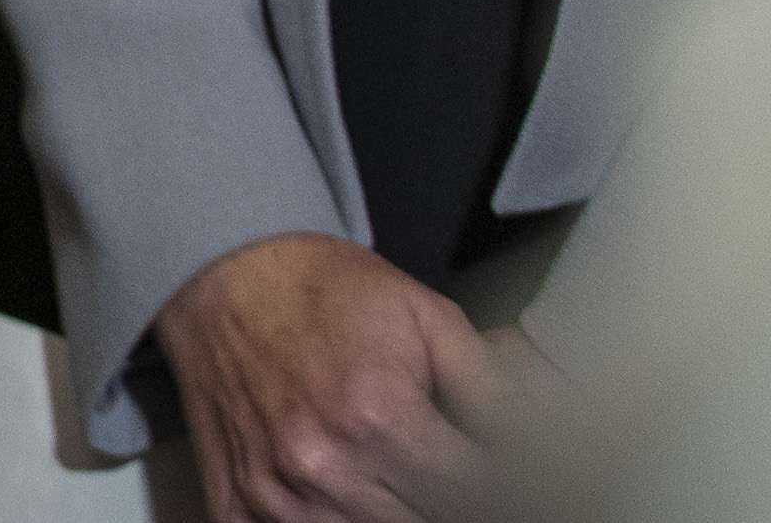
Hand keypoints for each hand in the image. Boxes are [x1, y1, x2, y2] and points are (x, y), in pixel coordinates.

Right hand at [156, 230, 512, 522]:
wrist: (219, 272)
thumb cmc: (324, 292)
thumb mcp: (426, 316)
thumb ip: (492, 388)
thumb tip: (551, 443)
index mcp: (379, 414)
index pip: (478, 497)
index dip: (509, 492)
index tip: (512, 479)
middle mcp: (325, 465)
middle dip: (452, 502)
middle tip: (452, 475)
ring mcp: (275, 495)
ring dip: (401, 515)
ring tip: (404, 480)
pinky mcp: (237, 507)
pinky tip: (353, 500)